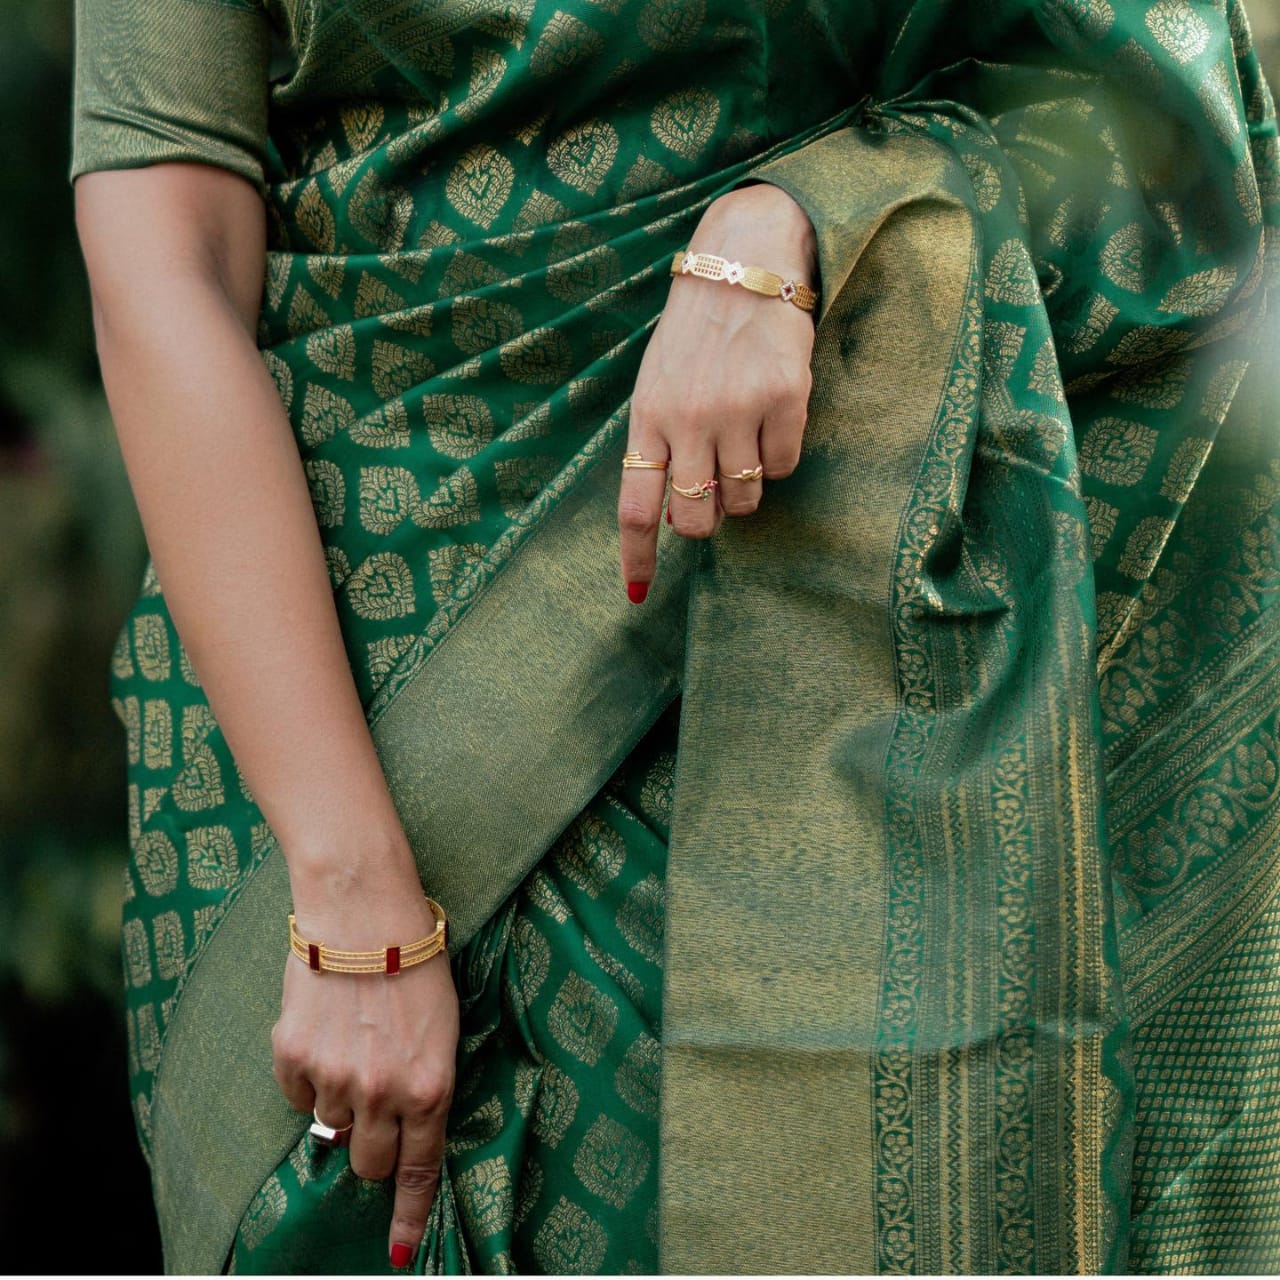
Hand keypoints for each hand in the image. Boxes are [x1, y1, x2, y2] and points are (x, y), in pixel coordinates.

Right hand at [271, 883, 459, 1270]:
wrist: (364, 913)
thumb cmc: (417, 965)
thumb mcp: (443, 1029)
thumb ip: (424, 1087)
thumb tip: (401, 1133)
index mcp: (429, 1087)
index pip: (418, 1172)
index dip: (409, 1217)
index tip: (402, 1253)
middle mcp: (381, 1093)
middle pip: (368, 1164)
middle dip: (372, 1146)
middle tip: (376, 1102)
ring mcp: (333, 1078)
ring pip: (330, 1129)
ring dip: (341, 1102)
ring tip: (354, 1044)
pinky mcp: (292, 1057)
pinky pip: (297, 1096)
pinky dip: (309, 1077)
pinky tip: (326, 1033)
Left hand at [618, 182, 817, 596]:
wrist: (742, 266)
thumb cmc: (694, 339)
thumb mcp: (656, 387)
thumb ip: (659, 447)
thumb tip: (676, 517)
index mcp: (648, 418)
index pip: (635, 507)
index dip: (638, 558)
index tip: (639, 595)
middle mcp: (689, 419)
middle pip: (696, 520)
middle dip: (706, 522)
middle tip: (715, 493)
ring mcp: (737, 410)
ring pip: (744, 501)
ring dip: (744, 487)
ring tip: (742, 440)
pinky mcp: (785, 399)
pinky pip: (782, 468)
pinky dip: (777, 457)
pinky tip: (770, 418)